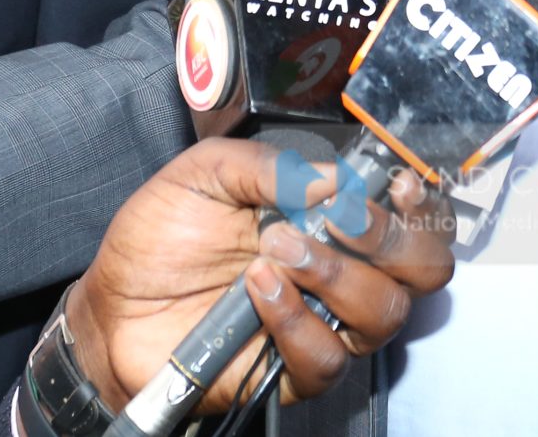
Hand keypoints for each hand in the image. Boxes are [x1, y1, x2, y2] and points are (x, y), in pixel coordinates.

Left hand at [68, 139, 453, 409]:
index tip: (398, 186)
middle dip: (393, 240)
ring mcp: (325, 323)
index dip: (425, 202)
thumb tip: (336, 178)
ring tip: (276, 252)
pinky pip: (328, 358)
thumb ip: (268, 166)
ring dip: (338, 277)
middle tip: (341, 219)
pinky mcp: (296, 371)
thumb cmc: (161, 237)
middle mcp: (344, 270)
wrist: (112, 308)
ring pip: (385, 313)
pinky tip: (258, 292)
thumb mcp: (205, 174)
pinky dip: (297, 321)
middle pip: (424, 268)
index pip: (415, 213)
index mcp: (335, 217)